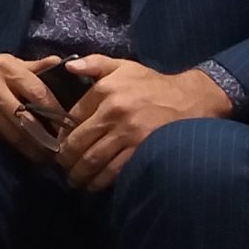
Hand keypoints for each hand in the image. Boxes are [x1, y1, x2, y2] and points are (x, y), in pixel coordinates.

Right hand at [0, 53, 68, 164]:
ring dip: (30, 149)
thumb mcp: (9, 62)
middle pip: (25, 119)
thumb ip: (35, 67)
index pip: (38, 93)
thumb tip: (61, 64)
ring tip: (45, 158)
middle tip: (59, 152)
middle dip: (44, 138)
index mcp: (6, 68)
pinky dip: (12, 148)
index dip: (56, 112)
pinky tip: (23, 155)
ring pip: (11, 133)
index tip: (70, 127)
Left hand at [55, 56, 232, 191]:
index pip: (71, 117)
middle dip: (65, 160)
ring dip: (79, 174)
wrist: (190, 99)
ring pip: (93, 160)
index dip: (61, 135)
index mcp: (105, 91)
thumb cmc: (152, 83)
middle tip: (62, 168)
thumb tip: (68, 67)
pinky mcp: (142, 150)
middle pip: (78, 143)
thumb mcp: (123, 66)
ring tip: (74, 180)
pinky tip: (94, 185)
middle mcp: (113, 112)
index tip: (58, 145)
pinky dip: (100, 181)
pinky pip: (114, 171)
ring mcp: (128, 133)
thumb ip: (93, 63)